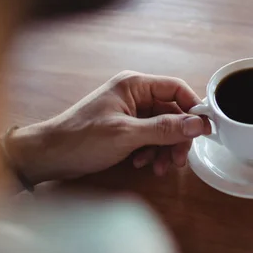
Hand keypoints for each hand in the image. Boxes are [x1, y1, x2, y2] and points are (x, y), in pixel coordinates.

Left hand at [3, 71, 209, 183]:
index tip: (205, 130)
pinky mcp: (125, 128)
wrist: (48, 156)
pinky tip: (141, 164)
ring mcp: (130, 111)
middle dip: (177, 136)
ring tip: (159, 168)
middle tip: (178, 160)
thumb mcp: (127, 134)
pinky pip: (150, 137)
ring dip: (165, 148)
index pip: (176, 88)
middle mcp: (135, 94)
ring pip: (163, 127)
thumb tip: (198, 124)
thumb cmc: (82, 139)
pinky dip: (151, 151)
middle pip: (172, 111)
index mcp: (135, 85)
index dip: (193, 107)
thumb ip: (165, 128)